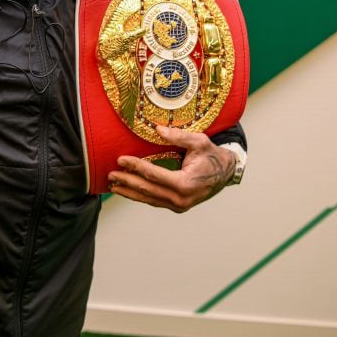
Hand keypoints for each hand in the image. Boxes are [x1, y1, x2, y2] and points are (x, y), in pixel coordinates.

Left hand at [108, 125, 236, 212]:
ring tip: (113, 186)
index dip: (135, 167)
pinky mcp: (178, 207)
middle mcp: (182, 198)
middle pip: (148, 190)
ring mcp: (180, 205)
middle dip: (127, 182)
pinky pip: (155, 201)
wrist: (226, 173)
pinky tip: (129, 191)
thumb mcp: (199, 141)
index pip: (154, 175)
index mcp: (186, 183)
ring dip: (130, 192)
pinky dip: (141, 196)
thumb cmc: (212, 155)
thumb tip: (157, 129)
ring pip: (150, 199)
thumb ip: (178, 136)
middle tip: (110, 175)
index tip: (121, 159)